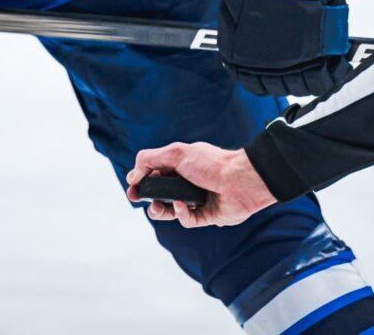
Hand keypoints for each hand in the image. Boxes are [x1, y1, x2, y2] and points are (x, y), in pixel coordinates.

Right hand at [125, 143, 276, 227]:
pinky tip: (181, 205)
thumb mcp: (176, 153)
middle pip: (160, 194)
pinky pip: (188, 220)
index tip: (132, 188)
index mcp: (181, 165)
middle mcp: (188, 182)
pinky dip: (181, 213)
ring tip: (156, 207)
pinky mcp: (207, 216)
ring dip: (161, 210)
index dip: (142, 182)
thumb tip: (133, 175)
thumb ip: (150, 160)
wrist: (241, 180)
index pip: (155, 174)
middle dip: (148, 198)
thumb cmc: (211, 163)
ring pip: (171, 210)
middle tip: (138, 199)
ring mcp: (197, 200)